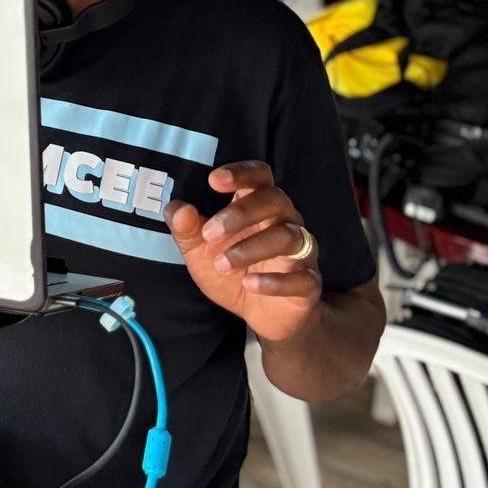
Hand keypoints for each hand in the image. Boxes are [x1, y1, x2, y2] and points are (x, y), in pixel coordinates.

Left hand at [165, 161, 320, 343]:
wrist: (261, 314)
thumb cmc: (231, 270)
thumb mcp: (199, 251)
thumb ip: (185, 228)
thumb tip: (178, 209)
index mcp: (259, 206)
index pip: (260, 176)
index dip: (242, 172)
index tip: (214, 180)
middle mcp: (285, 221)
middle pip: (275, 200)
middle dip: (240, 213)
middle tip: (210, 233)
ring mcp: (301, 251)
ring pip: (288, 236)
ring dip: (251, 248)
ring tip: (222, 264)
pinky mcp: (309, 283)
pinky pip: (303, 277)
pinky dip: (275, 281)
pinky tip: (249, 284)